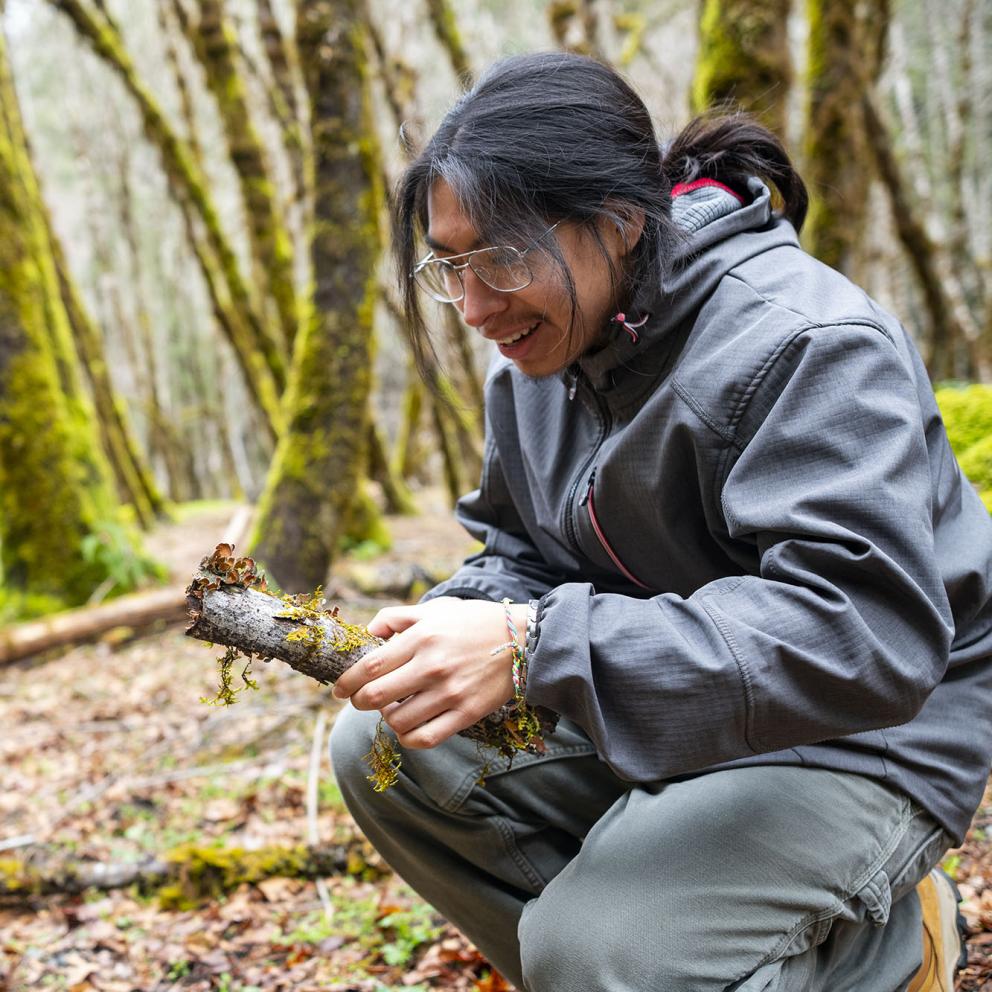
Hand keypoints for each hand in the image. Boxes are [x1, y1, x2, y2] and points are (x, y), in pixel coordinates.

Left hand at [332, 597, 527, 749]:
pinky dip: (407, 737)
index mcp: (422, 637)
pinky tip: (408, 727)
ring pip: (397, 721)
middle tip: (359, 700)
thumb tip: (369, 632)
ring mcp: (449, 693)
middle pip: (376, 696)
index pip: (369, 667)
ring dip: (386, 717)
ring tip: (392, 708)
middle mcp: (432, 666)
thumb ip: (397, 616)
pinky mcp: (466, 713)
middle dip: (359, 702)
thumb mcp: (437, 609)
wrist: (525, 641)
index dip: (346, 682)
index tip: (337, 690)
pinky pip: (424, 738)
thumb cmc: (475, 622)